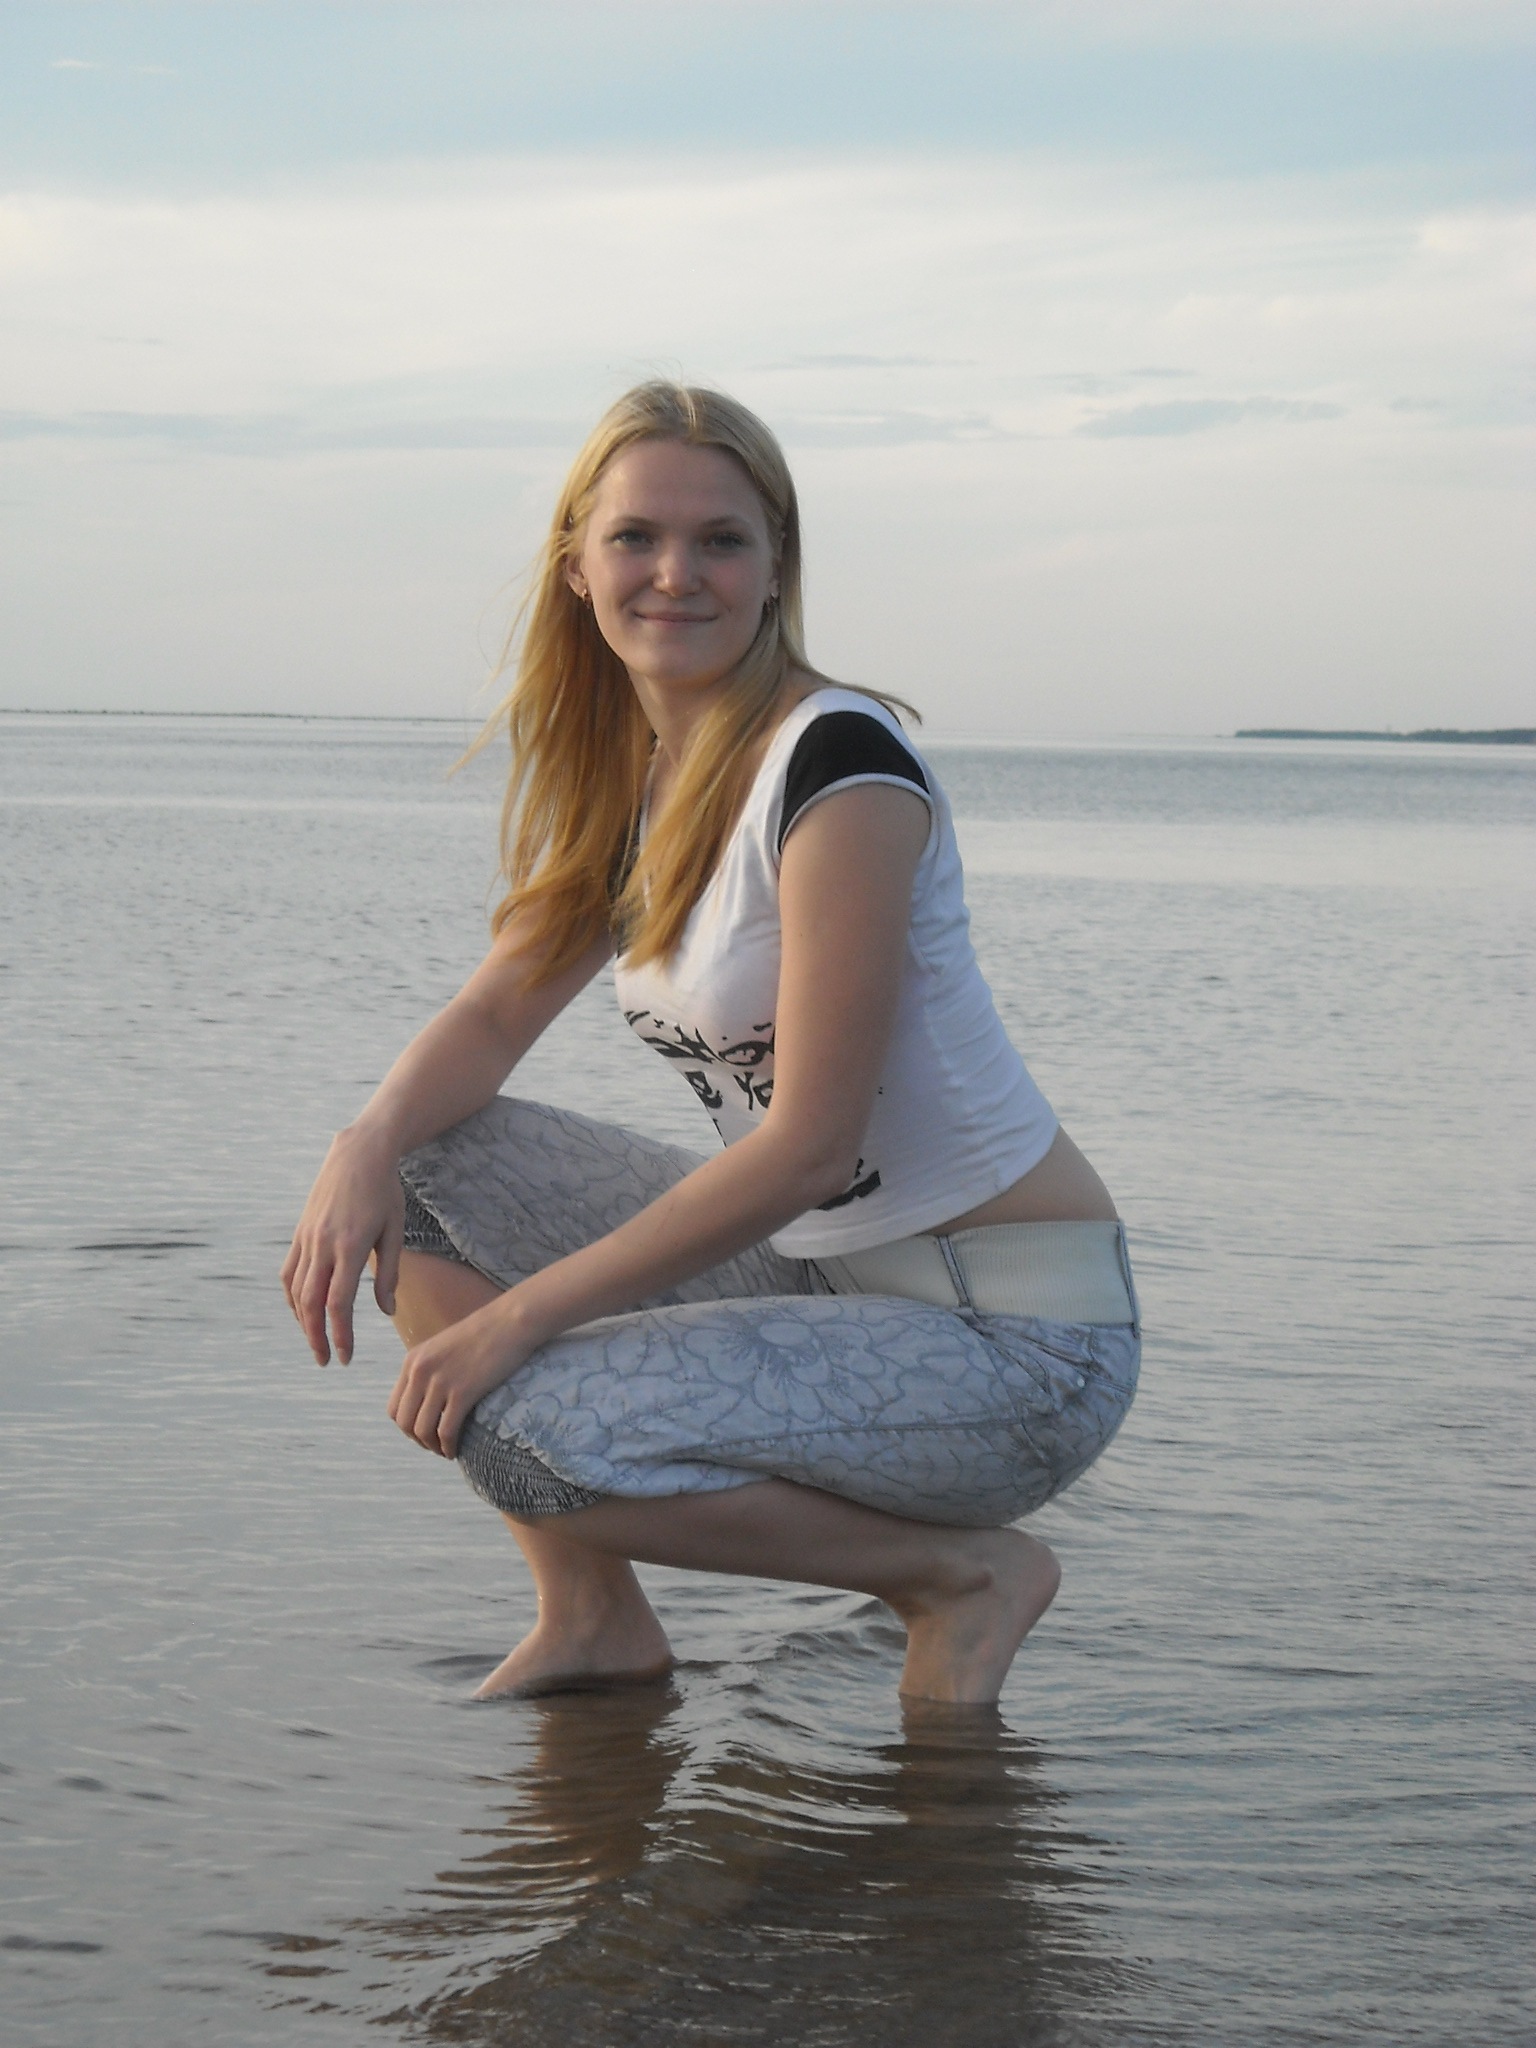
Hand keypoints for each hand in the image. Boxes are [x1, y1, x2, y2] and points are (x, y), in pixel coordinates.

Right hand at [281, 1128, 403, 1365]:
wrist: (358, 1152)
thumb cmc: (385, 1191)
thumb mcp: (394, 1231)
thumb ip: (389, 1274)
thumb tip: (386, 1312)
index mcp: (350, 1246)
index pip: (339, 1304)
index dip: (341, 1334)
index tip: (346, 1357)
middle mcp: (323, 1244)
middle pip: (311, 1303)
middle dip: (316, 1337)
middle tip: (327, 1360)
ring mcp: (306, 1237)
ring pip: (295, 1290)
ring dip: (302, 1321)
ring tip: (315, 1341)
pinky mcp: (299, 1231)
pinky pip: (289, 1271)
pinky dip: (292, 1296)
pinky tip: (302, 1311)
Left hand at [387, 1298, 529, 1458]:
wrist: (510, 1322)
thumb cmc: (485, 1333)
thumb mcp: (444, 1347)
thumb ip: (430, 1368)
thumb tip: (428, 1397)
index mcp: (412, 1360)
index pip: (394, 1407)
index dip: (407, 1427)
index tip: (423, 1433)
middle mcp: (420, 1372)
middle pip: (405, 1422)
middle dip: (417, 1440)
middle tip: (434, 1445)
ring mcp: (440, 1382)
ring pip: (422, 1430)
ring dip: (432, 1446)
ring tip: (445, 1450)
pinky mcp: (462, 1392)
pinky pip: (446, 1431)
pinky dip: (448, 1446)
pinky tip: (455, 1450)